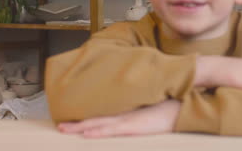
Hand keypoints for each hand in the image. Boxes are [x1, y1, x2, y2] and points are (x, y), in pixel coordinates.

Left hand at [58, 100, 180, 137]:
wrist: (182, 105)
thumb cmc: (169, 106)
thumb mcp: (150, 106)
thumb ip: (139, 108)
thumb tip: (131, 109)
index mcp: (126, 110)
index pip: (102, 115)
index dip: (86, 118)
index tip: (71, 119)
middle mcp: (124, 115)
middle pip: (95, 119)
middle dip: (77, 124)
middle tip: (59, 126)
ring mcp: (129, 121)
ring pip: (99, 125)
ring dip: (81, 128)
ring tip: (64, 129)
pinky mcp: (135, 127)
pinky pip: (113, 130)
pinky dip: (99, 132)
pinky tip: (87, 134)